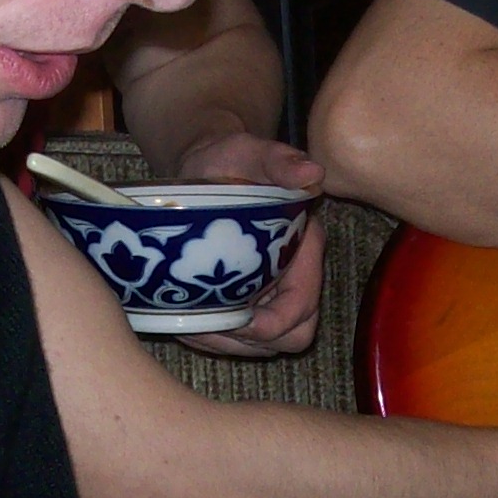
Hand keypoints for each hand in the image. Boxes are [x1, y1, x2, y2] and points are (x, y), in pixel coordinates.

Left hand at [174, 133, 327, 358]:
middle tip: (207, 329)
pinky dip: (213, 340)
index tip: (235, 320)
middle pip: (291, 336)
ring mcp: (271, 292)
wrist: (208, 166)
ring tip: (189, 328)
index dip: (272, 324)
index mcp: (304, 248)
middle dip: (250, 342)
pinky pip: (241, 339)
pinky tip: (185, 324)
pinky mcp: (248, 300)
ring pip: (264, 345)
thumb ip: (281, 160)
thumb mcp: (252, 151)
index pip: (302, 307)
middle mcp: (293, 275)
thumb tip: (312, 172)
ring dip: (227, 345)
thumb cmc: (231, 158)